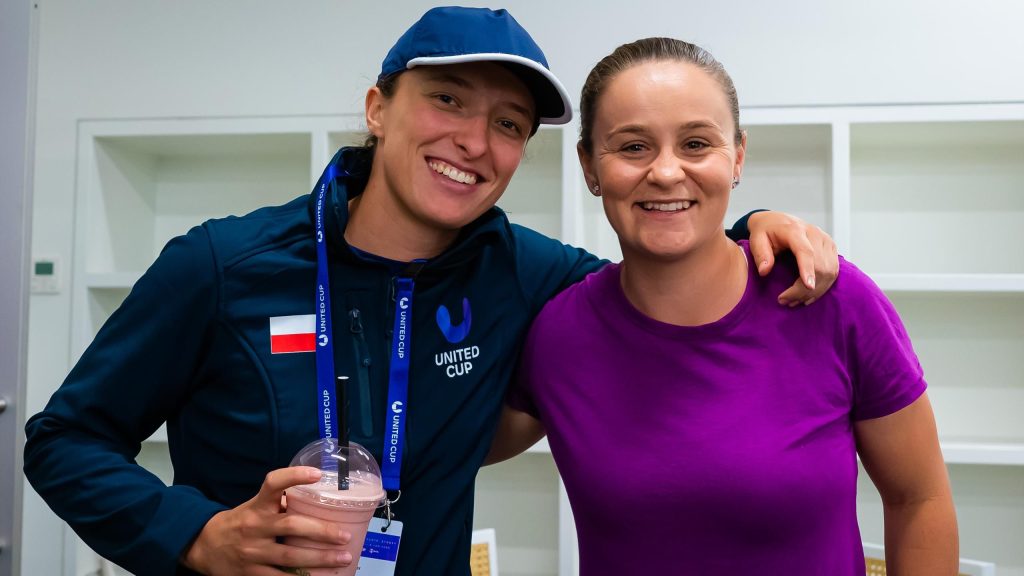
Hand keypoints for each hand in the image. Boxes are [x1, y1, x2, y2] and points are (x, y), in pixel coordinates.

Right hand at [181, 466, 352, 574]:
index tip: (317, 473)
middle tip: (344, 535)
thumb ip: (281, 504)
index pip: (273, 484)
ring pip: (290, 557)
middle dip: (321, 531)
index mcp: (258, 506)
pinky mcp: (251, 574)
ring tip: (342, 558)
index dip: (294, 476)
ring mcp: (253, 552)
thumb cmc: (239, 523)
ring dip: (319, 558)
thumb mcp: (255, 506)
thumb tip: (318, 500)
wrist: (204, 546)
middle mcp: (255, 527)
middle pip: (291, 526)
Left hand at [747, 211, 838, 305]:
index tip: (808, 286)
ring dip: (815, 291)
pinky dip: (822, 287)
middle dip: (804, 289)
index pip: (806, 251)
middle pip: (820, 266)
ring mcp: (826, 241)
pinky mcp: (831, 248)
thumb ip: (760, 254)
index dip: (808, 269)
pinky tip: (808, 296)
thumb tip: (764, 271)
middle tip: (785, 301)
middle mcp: (815, 234)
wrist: (777, 221)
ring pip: (829, 271)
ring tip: (795, 301)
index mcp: (795, 230)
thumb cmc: (766, 231)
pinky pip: (833, 272)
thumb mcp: (756, 239)